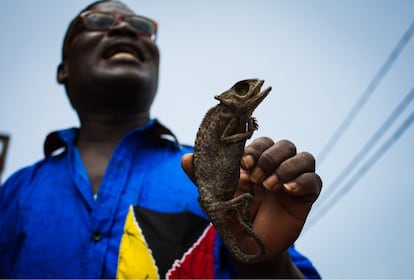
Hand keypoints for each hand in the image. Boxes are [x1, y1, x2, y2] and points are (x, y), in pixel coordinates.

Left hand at [181, 137, 321, 275]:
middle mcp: (276, 168)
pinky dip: (302, 181)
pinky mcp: (305, 197)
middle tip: (254, 177)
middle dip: (270, 157)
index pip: (263, 141)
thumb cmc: (232, 217)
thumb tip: (186, 158)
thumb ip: (202, 177)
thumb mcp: (215, 196)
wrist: (248, 246)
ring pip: (304, 157)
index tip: (243, 163)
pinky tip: (286, 191)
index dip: (256, 147)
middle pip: (286, 145)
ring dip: (286, 168)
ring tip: (268, 186)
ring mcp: (292, 182)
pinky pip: (315, 180)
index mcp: (256, 164)